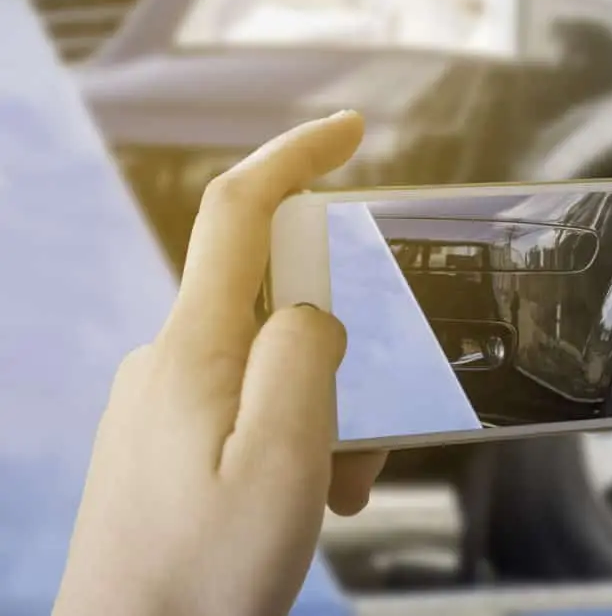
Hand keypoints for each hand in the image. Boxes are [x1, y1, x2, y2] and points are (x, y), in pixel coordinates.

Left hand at [53, 111, 386, 615]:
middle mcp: (173, 359)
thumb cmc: (203, 572)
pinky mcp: (169, 435)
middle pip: (277, 303)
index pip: (241, 212)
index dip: (297, 156)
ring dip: (323, 418)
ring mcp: (166, 398)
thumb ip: (304, 360)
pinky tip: (300, 503)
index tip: (351, 131)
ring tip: (327, 498)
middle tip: (353, 455)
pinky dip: (293, 440)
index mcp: (196, 349)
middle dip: (338, 359)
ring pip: (273, 367)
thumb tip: (313, 316)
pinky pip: (248, 406)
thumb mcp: (285, 459)